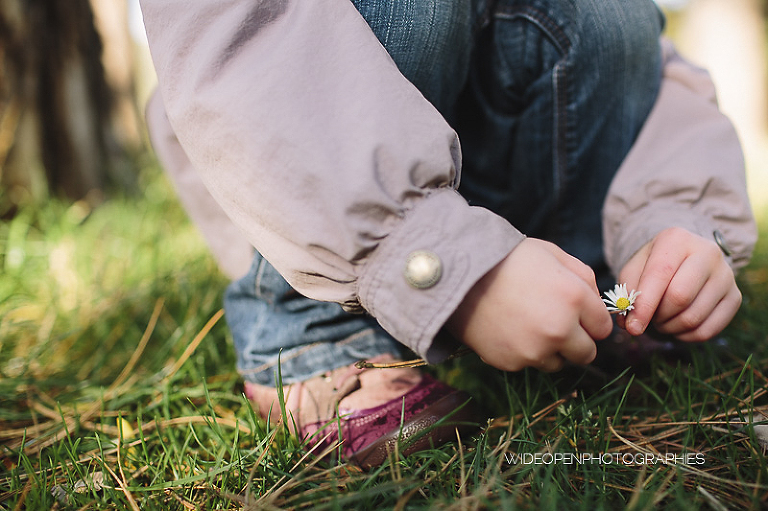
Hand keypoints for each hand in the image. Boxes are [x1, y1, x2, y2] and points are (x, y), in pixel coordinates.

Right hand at [448, 238, 612, 371]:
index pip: (603, 328)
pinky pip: (528, 364)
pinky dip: (522, 351)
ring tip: (527, 323)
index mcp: (574, 298)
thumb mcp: (552, 253)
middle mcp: (559, 329)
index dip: (591, 321)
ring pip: (557, 363)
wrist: (458, 274)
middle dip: (576, 341)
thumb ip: (583, 277)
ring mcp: (534, 350)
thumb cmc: (507, 259)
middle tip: (557, 325)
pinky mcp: (511, 363)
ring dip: (549, 349)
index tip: (577, 315)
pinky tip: (508, 328)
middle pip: (586, 354)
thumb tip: (597, 302)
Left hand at [617, 227, 740, 340]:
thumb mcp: (635, 270)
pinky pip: (708, 330)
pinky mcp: (735, 297)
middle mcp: (708, 253)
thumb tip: (629, 324)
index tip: (633, 327)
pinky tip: (676, 326)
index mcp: (677, 239)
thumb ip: (628, 294)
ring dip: (669, 328)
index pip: (659, 275)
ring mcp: (726, 275)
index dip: (644, 305)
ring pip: (693, 317)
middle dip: (658, 316)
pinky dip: (686, 336)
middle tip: (649, 318)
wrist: (684, 259)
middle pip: (680, 297)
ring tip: (661, 320)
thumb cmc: (654, 265)